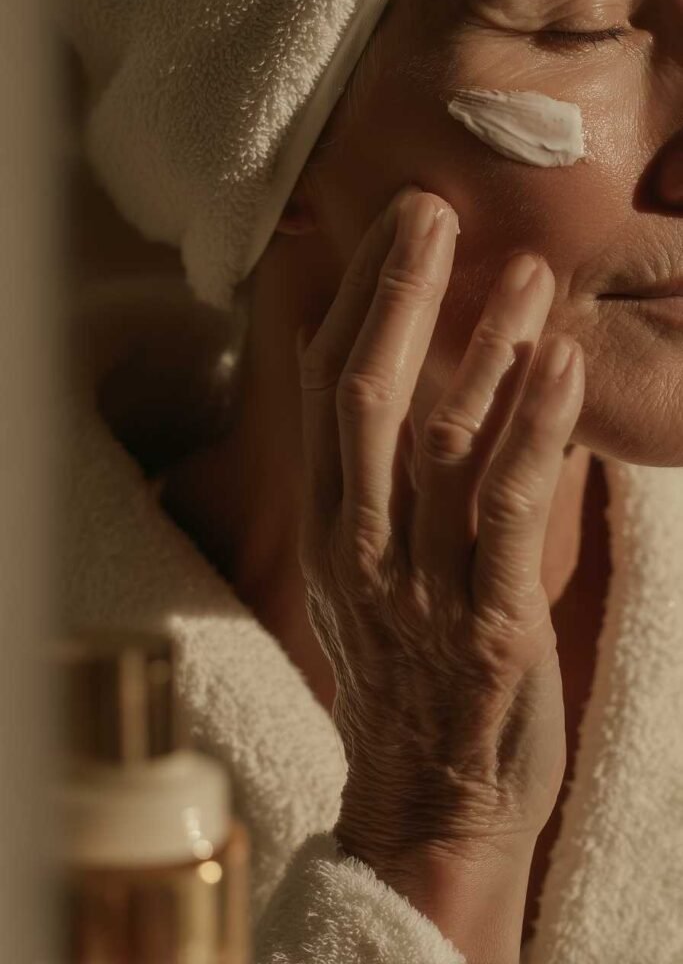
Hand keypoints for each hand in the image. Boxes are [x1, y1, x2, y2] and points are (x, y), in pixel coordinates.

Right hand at [295, 185, 584, 870]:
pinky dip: (534, 430)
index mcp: (327, 527)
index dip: (358, 301)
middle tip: (433, 210)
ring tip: (525, 271)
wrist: (428, 802)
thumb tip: (401, 391)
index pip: (324, 389)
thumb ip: (376, 487)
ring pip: (440, 441)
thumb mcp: (367, 578)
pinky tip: (560, 364)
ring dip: (481, 346)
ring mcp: (416, 585)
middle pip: (365, 395)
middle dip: (397, 296)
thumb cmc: (407, 679)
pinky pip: (506, 510)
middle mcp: (357, 546)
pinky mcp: (486, 622)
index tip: (394, 230)